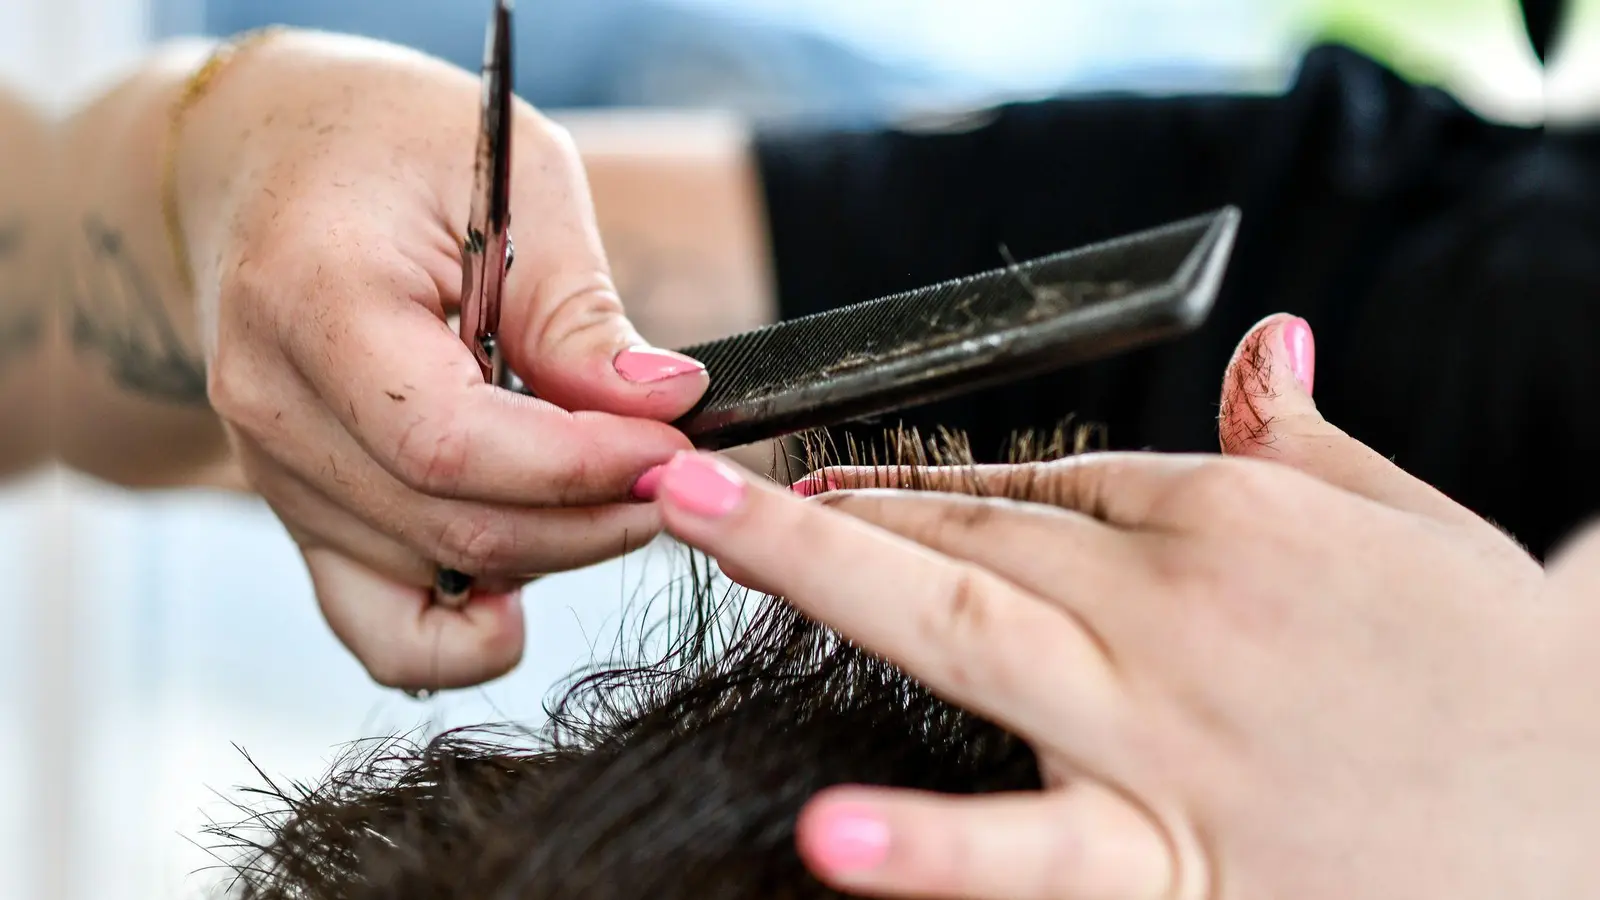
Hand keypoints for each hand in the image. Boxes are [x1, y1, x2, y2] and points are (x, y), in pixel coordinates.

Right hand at [178, 33, 708, 689]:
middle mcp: (272, 404)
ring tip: (612, 486)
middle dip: (589, 518)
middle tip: (672, 474)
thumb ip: (579, 309)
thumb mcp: (514, 177)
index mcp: (312, 299)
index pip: (450, 442)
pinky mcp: (300, 512)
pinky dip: (460, 636)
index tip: (671, 445)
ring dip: (550, 553)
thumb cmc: (399, 148)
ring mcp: (274, 472)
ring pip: (432, 576)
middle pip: (448, 525)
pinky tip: (523, 601)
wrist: (269, 161)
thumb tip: (665, 406)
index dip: (578, 465)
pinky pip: (375, 625)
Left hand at [646, 314, 1599, 898]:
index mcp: (1226, 518)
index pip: (1034, 483)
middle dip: (815, 505)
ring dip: (824, 582)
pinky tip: (833, 835)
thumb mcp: (1407, 521)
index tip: (822, 478)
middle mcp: (1177, 611)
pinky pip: (1040, 857)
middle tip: (684, 480)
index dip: (916, 481)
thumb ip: (1307, 438)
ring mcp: (1169, 736)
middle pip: (968, 537)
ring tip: (705, 545)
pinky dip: (935, 847)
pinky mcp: (1185, 868)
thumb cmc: (1500, 665)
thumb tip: (1271, 350)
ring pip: (971, 642)